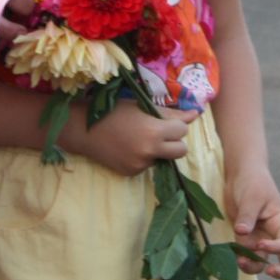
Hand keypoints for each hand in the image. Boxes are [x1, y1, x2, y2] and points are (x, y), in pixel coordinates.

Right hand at [77, 103, 196, 176]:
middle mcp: (150, 151)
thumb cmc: (113, 112)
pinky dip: (143, 157)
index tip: (165, 121)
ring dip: (158, 150)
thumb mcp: (142, 107)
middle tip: (160, 133)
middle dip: (175, 142)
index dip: (176, 125)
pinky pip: (148, 165)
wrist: (84, 130)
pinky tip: (129, 147)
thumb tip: (195, 114)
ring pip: (164, 158)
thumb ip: (170, 113)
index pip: (182, 131)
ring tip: (138, 139)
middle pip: (181, 151)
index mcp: (154, 131)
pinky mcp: (132, 173)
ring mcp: (141, 164)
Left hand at [226, 167, 279, 279]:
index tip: (260, 244)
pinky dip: (240, 258)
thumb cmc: (253, 182)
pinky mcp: (245, 238)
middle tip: (269, 272)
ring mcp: (259, 238)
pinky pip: (245, 255)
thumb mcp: (252, 197)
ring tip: (240, 262)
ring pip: (262, 262)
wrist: (241, 175)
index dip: (276, 248)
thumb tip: (241, 233)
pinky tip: (233, 254)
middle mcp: (273, 234)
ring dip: (253, 266)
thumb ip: (247, 216)